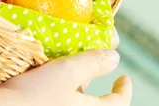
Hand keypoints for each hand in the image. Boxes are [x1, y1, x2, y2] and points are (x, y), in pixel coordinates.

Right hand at [0, 49, 130, 104]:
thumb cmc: (34, 96)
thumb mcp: (66, 72)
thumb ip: (92, 63)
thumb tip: (115, 57)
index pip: (117, 104)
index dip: (123, 90)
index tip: (123, 77)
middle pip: (90, 99)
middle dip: (91, 76)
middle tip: (87, 57)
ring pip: (69, 97)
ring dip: (70, 79)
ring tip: (63, 59)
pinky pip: (51, 97)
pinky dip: (53, 85)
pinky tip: (42, 71)